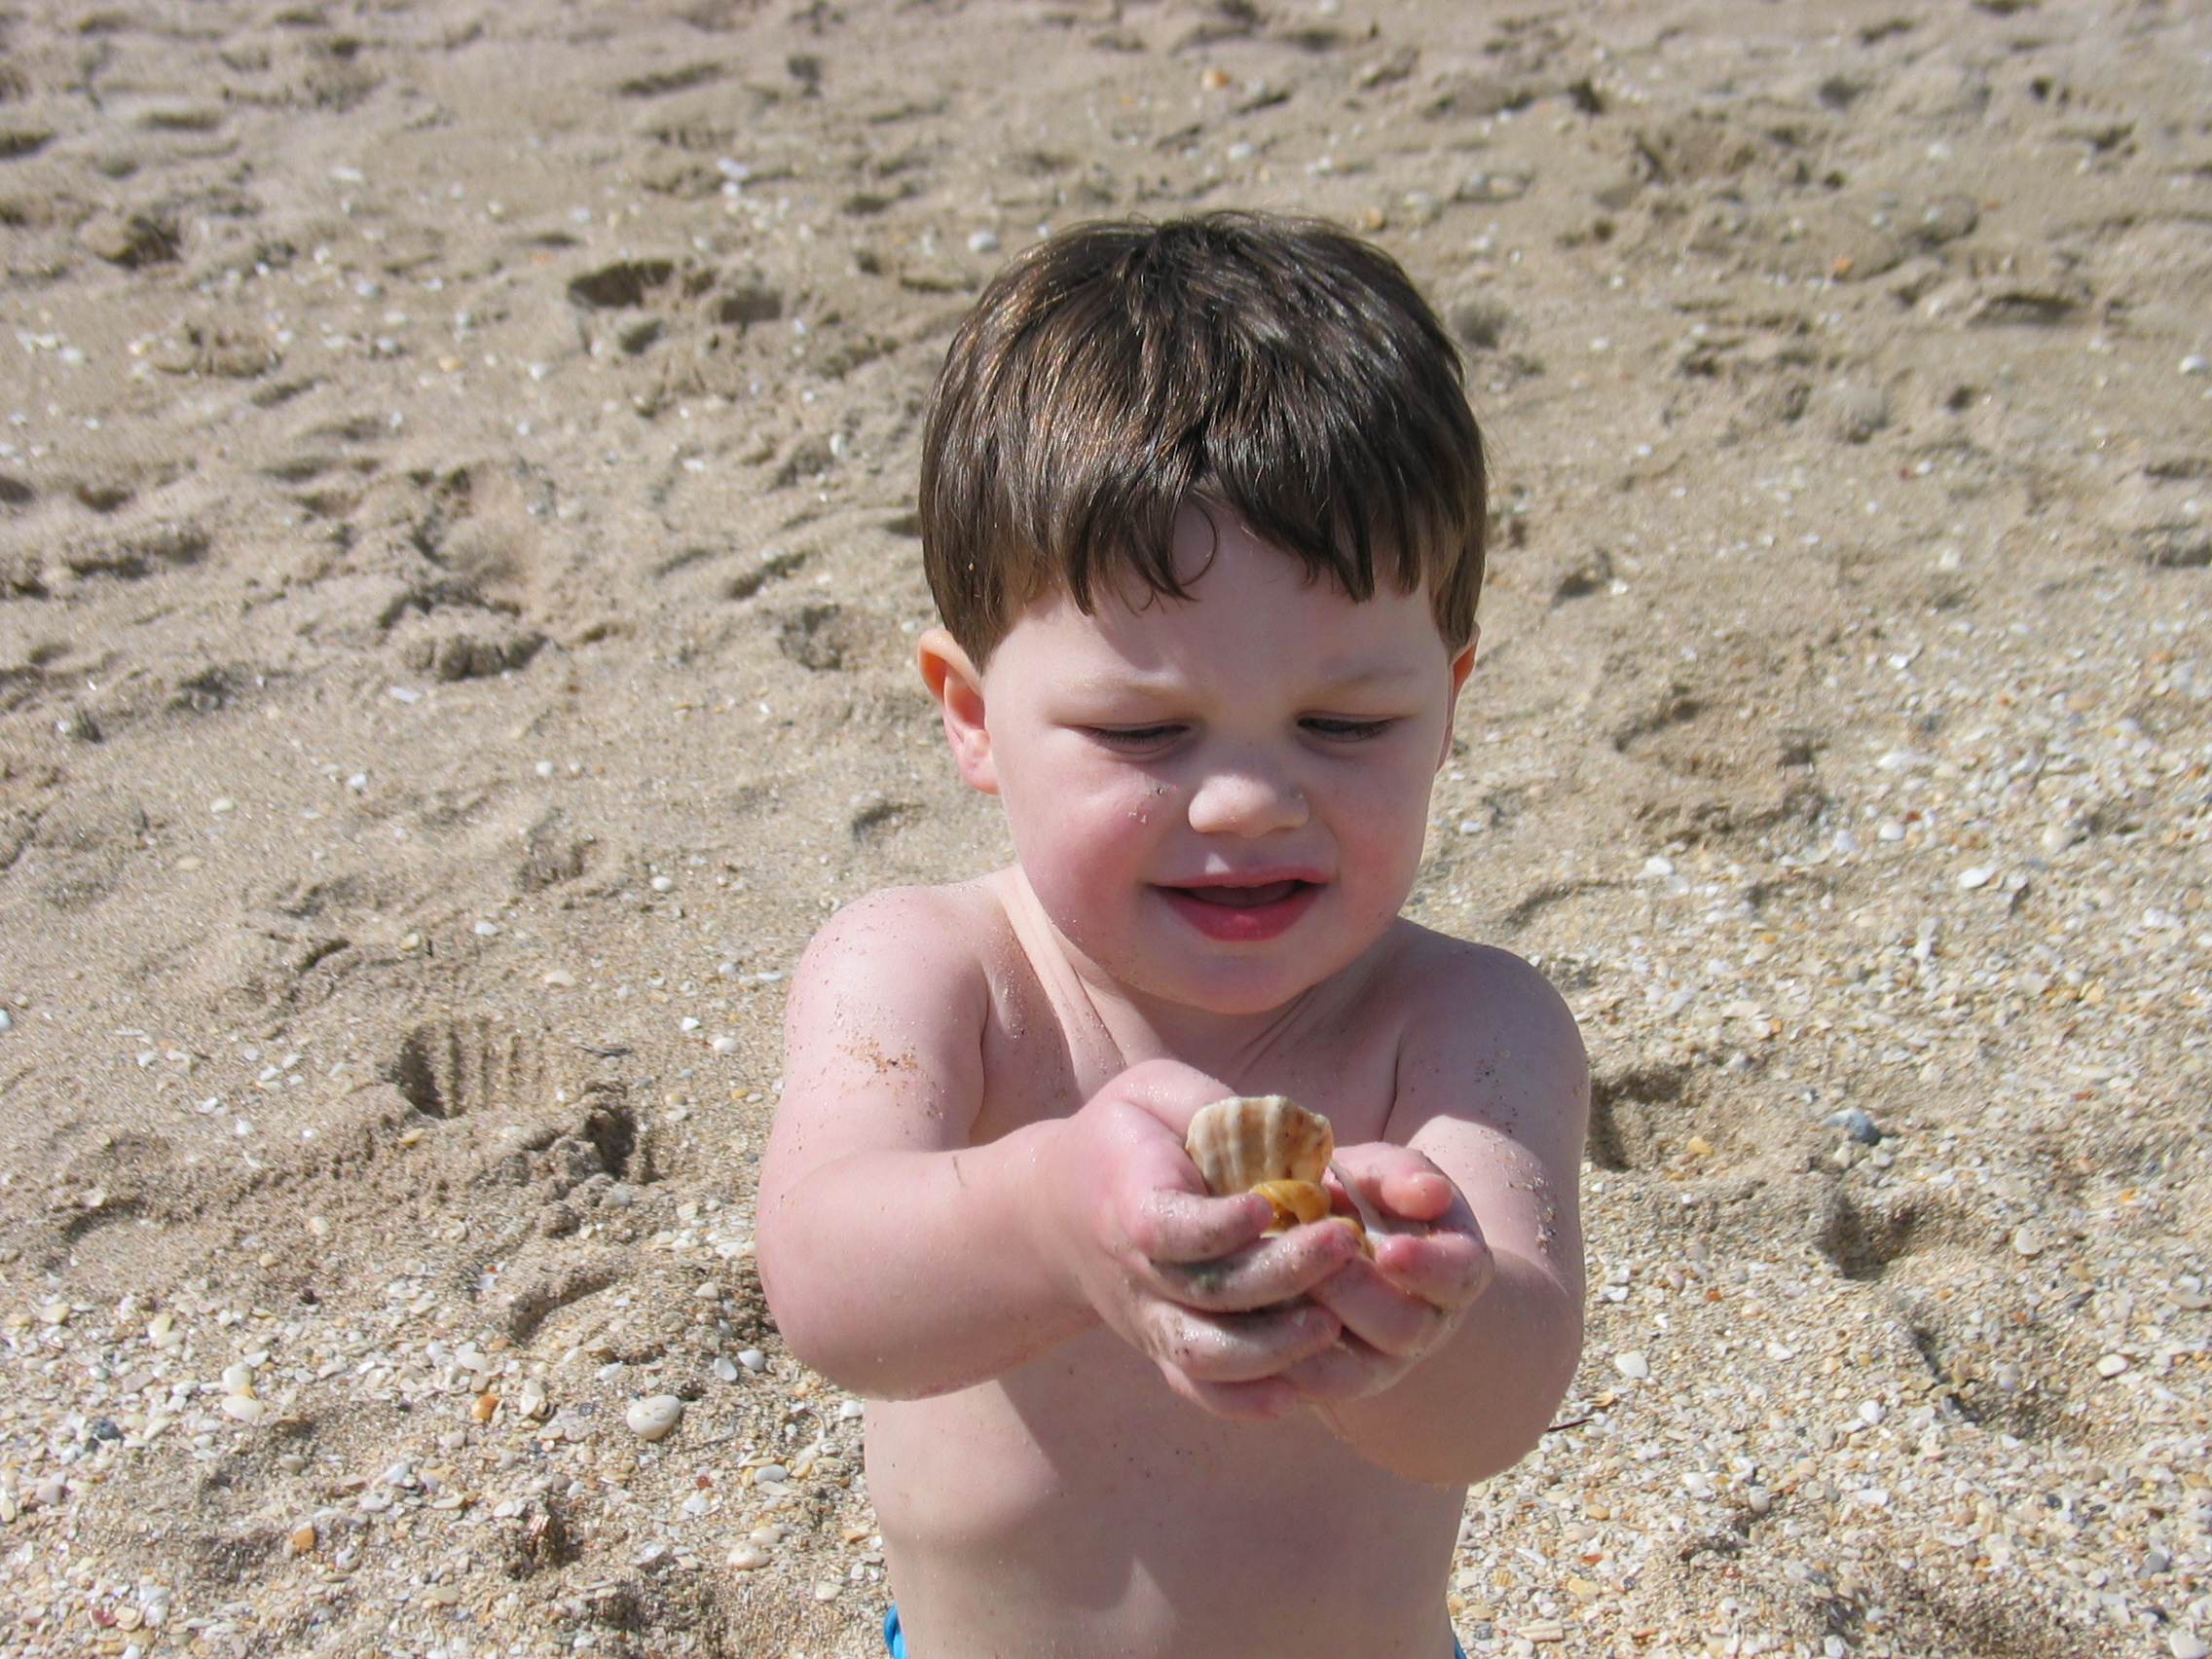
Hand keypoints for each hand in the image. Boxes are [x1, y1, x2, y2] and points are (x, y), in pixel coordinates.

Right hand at [1034, 1059, 1368, 1421]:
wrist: (1060, 1209)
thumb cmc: (1126, 1136)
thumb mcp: (1153, 1092)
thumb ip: (1209, 1105)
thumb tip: (1288, 1133)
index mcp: (1129, 1204)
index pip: (1168, 1230)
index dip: (1218, 1225)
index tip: (1271, 1202)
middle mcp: (1136, 1273)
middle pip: (1205, 1295)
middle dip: (1282, 1274)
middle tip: (1346, 1240)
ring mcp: (1148, 1319)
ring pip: (1204, 1357)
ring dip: (1272, 1349)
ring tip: (1334, 1322)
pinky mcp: (1162, 1349)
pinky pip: (1199, 1391)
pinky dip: (1244, 1403)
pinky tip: (1299, 1392)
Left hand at [1278, 1143, 1493, 1405]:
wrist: (1325, 1233)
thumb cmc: (1362, 1194)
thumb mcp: (1383, 1173)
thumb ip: (1400, 1178)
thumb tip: (1429, 1192)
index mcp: (1453, 1270)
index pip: (1457, 1275)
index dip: (1428, 1267)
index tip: (1390, 1248)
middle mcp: (1425, 1326)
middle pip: (1402, 1328)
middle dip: (1352, 1291)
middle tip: (1303, 1253)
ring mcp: (1379, 1363)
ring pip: (1351, 1373)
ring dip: (1305, 1330)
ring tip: (1266, 1284)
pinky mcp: (1330, 1382)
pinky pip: (1305, 1390)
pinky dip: (1273, 1361)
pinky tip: (1243, 1324)